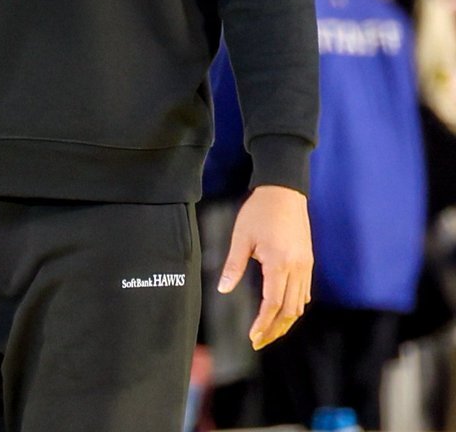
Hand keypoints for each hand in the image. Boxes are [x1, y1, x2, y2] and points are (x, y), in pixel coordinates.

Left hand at [217, 184, 312, 350]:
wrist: (284, 190)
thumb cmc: (260, 211)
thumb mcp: (242, 237)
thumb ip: (234, 265)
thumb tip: (223, 290)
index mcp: (279, 263)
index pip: (273, 304)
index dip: (263, 324)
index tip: (252, 337)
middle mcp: (297, 268)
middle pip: (289, 310)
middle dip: (275, 330)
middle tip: (259, 342)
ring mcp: (306, 265)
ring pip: (300, 304)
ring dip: (286, 321)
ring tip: (269, 331)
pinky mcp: (308, 260)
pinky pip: (305, 291)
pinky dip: (295, 306)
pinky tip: (283, 310)